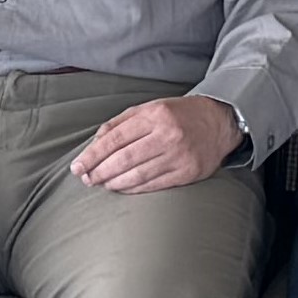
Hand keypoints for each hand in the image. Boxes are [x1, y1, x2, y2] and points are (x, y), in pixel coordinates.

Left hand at [69, 95, 240, 193]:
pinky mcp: (188, 173)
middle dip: (99, 171)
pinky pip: (153, 185)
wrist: (219, 122)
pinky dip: (133, 189)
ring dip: (114, 183)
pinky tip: (121, 188)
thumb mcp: (150, 108)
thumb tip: (94, 144)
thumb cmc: (179, 115)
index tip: (77, 166)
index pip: (115, 138)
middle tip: (86, 179)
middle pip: (123, 159)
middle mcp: (168, 135)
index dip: (92, 155)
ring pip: (137, 175)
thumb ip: (120, 123)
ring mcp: (180, 156)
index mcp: (156, 115)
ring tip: (102, 183)